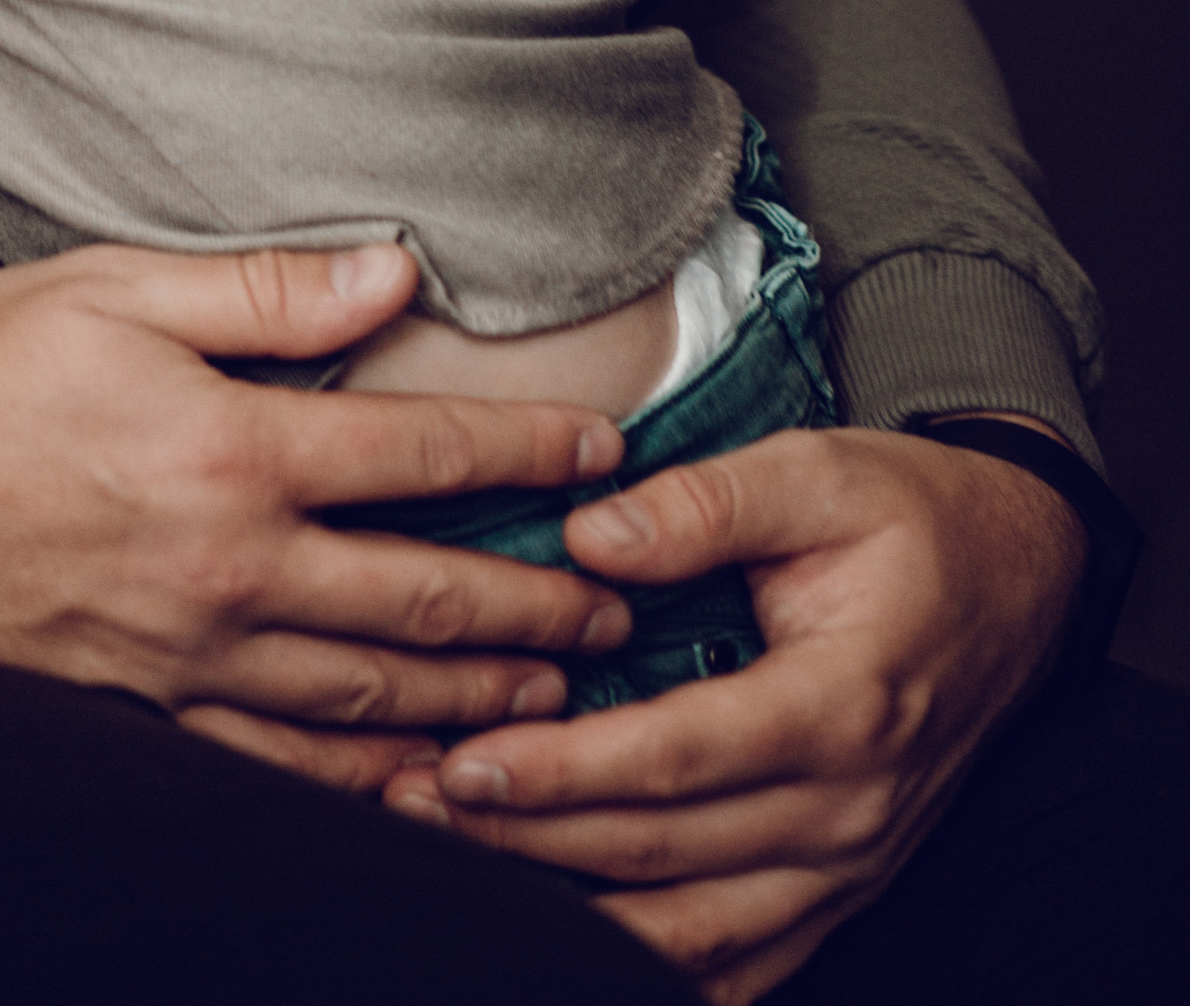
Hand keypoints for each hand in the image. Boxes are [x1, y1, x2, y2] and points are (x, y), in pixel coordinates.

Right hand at [0, 237, 638, 789]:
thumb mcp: (114, 287)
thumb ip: (264, 288)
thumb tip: (389, 271)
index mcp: (234, 450)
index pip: (419, 451)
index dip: (524, 451)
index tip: (603, 452)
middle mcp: (231, 568)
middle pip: (424, 597)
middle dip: (535, 605)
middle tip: (617, 609)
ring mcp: (191, 655)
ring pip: (372, 695)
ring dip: (477, 698)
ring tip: (553, 699)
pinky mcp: (147, 709)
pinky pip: (284, 763)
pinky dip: (367, 778)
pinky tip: (416, 780)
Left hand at [375, 423, 1087, 998]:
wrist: (1016, 577)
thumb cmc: (907, 518)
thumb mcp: (816, 471)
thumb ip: (702, 503)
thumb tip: (587, 534)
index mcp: (840, 705)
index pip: (674, 759)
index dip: (562, 769)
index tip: (462, 761)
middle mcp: (847, 808)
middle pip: (663, 852)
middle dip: (526, 841)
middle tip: (410, 805)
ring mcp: (847, 862)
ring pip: (689, 925)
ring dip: (566, 908)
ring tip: (454, 863)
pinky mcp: (838, 885)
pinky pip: (740, 959)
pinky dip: (651, 962)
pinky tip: (559, 944)